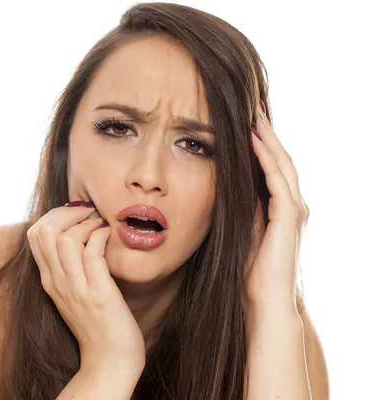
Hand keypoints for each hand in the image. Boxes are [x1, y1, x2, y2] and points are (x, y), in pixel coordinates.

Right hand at [26, 200, 145, 372]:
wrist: (109, 360)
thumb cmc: (98, 323)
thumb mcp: (75, 292)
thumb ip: (71, 266)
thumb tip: (79, 234)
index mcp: (49, 279)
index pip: (35, 234)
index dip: (54, 215)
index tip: (77, 213)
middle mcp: (57, 282)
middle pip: (44, 231)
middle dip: (66, 213)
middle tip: (88, 213)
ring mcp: (76, 289)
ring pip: (65, 240)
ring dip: (85, 224)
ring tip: (99, 225)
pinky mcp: (98, 295)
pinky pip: (92, 254)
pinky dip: (99, 237)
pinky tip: (108, 236)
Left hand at [247, 101, 309, 310]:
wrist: (263, 302)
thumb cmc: (250, 273)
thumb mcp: (243, 232)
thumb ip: (243, 209)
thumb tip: (231, 187)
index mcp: (281, 209)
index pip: (272, 168)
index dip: (260, 144)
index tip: (245, 122)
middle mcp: (292, 205)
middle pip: (280, 160)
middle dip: (266, 133)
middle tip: (252, 107)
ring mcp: (294, 210)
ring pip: (282, 163)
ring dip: (267, 138)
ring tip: (253, 114)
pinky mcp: (289, 216)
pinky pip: (276, 179)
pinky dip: (265, 157)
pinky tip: (252, 140)